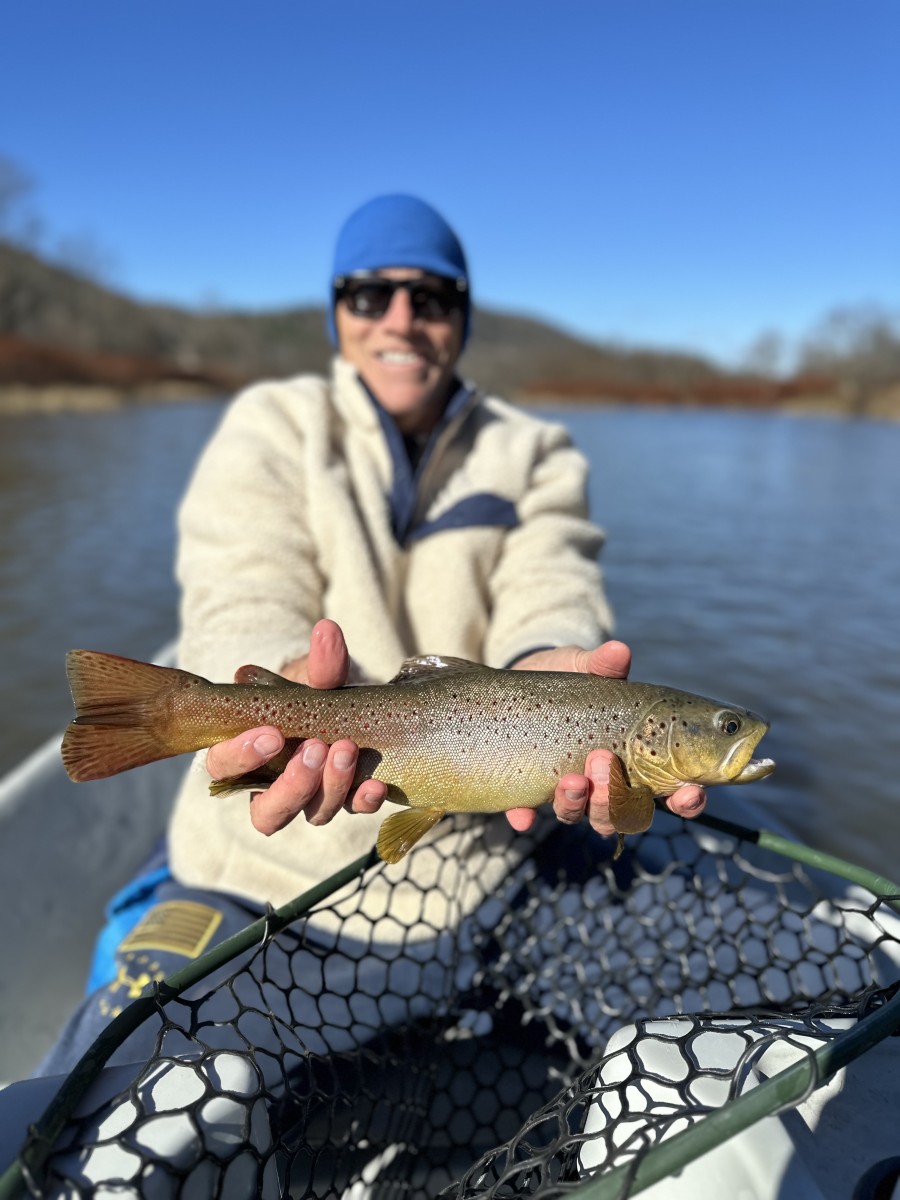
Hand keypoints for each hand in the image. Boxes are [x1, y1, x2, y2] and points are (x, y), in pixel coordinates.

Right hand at [205, 619, 387, 833]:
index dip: (240, 758)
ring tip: (346, 750)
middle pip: (267, 811)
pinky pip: (353, 810)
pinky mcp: (348, 800)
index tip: (270, 735)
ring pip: (312, 814)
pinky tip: (376, 785)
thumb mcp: (316, 678)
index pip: (223, 769)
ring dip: (329, 787)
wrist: (356, 706)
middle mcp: (275, 786)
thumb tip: (327, 630)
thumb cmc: (317, 694)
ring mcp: (312, 798)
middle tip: (314, 749)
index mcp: (247, 756)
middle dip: (292, 785)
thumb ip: (322, 663)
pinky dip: (363, 800)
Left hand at [506, 641, 706, 837]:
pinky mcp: (530, 791)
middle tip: (603, 761)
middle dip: (616, 798)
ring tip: (572, 780)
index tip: (690, 792)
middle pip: (624, 813)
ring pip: (583, 816)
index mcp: (638, 761)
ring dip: (579, 805)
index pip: (673, 792)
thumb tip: (618, 650)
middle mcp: (608, 784)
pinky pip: (529, 817)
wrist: (525, 681)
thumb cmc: (571, 680)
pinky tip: (523, 816)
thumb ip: (603, 667)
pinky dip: (526, 818)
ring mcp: (572, 792)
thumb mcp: (587, 670)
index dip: (686, 800)